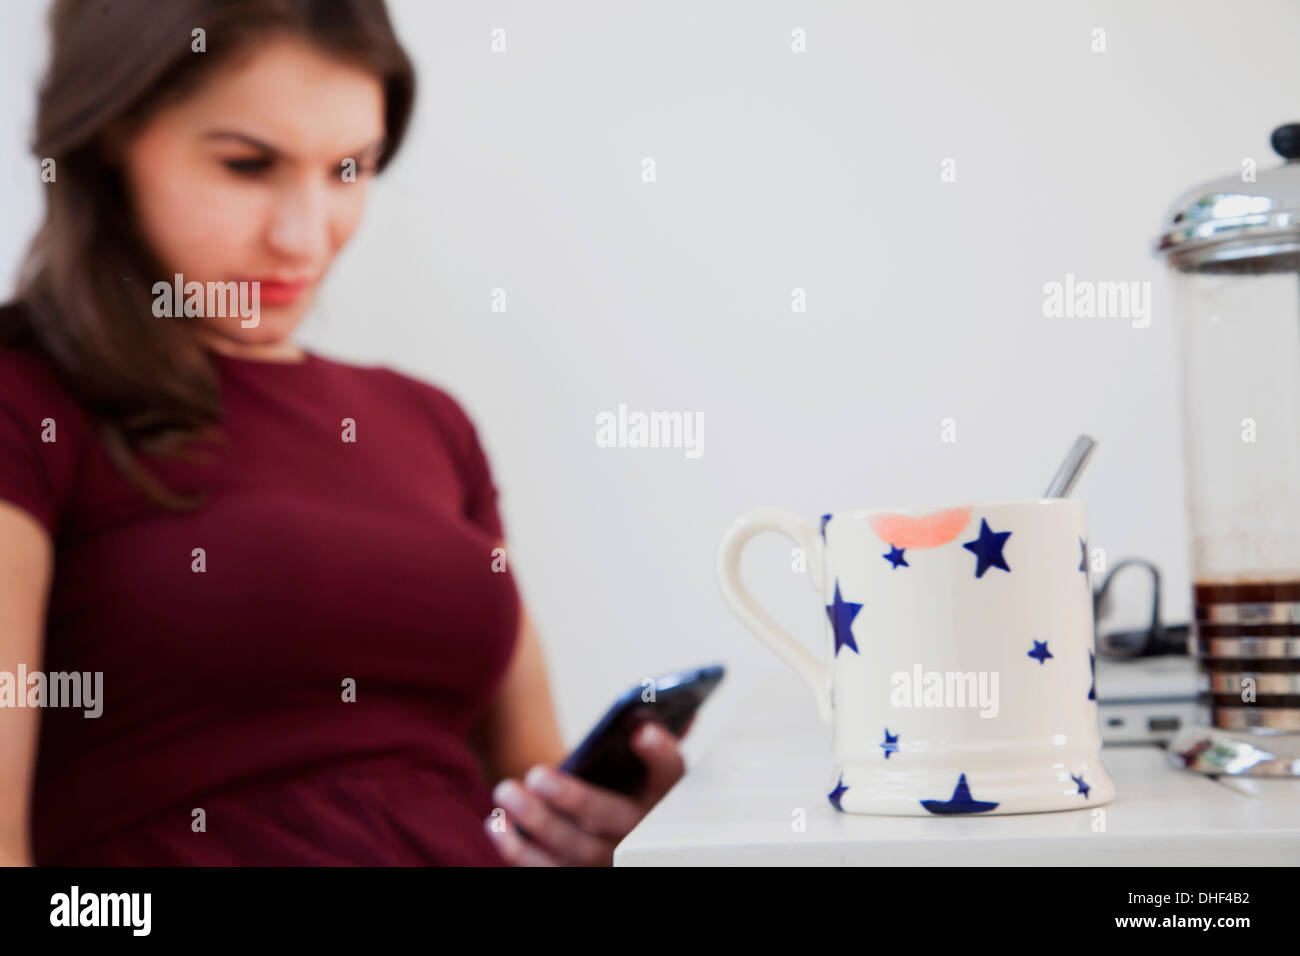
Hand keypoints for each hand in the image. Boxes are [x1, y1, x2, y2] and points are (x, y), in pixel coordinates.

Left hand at [483, 720, 686, 865]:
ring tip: (506, 790)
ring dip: (537, 822)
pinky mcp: (581, 873)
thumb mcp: (635, 761)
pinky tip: (496, 822)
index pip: (673, 774)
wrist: (604, 828)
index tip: (643, 732)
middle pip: (615, 819)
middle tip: (536, 774)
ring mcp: (611, 860)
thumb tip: (642, 710)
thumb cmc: (618, 782)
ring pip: (577, 850)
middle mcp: (643, 833)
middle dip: (575, 799)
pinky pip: (548, 870)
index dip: (661, 754)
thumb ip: (640, 740)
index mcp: (664, 794)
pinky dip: (518, 851)